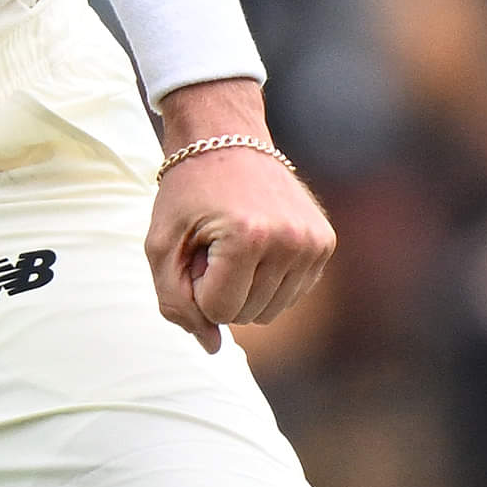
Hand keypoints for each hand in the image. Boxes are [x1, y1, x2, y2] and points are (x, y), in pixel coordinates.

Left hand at [144, 85, 333, 351]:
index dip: (195, 288)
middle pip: (245, 315)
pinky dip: (266, 281)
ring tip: (231, 245)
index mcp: (250, 237)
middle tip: (210, 244)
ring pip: (269, 311)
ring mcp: (314, 243)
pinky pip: (290, 294)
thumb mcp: (161, 245)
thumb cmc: (187, 191)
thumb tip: (212, 348)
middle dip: (218, 289)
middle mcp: (292, 241)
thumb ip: (175, 303)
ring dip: (242, 289)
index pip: (218, 311)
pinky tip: (255, 246)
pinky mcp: (325, 243)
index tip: (192, 250)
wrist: (226, 137)